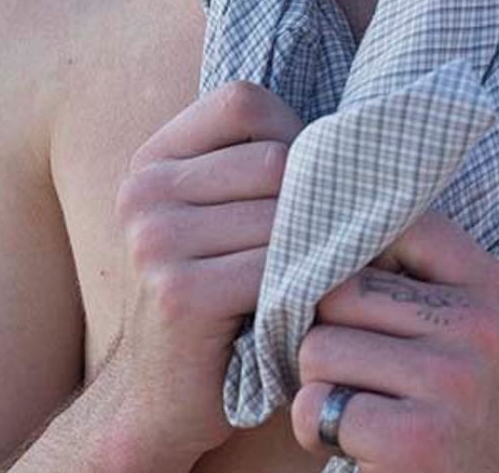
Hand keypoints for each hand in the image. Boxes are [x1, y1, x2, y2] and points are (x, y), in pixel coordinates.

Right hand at [105, 80, 303, 464]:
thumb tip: (355, 128)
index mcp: (152, 159)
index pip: (243, 101)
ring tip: (317, 269)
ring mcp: (155, 241)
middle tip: (325, 236)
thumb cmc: (215, 292)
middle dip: (312, 197)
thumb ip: (258, 161)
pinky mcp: (179, 293)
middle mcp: (143, 190)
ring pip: (282, 213)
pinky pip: (275, 266)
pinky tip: (302, 303)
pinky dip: (303, 284)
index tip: (302, 180)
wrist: (161, 396)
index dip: (290, 132)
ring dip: (313, 244)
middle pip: (273, 158)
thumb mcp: (221, 213)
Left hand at [291, 211, 498, 472]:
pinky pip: (317, 405)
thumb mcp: (458, 328)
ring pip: (319, 347)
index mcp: (490, 286)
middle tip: (352, 367)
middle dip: (326, 331)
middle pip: (341, 291)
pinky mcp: (416, 442)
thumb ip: (410, 275)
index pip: (397, 227)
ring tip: (352, 402)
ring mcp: (451, 384)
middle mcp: (479, 328)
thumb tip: (315, 223)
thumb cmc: (450, 401)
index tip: (351, 291)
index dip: (354, 253)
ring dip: (315, 383)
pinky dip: (313, 427)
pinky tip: (346, 438)